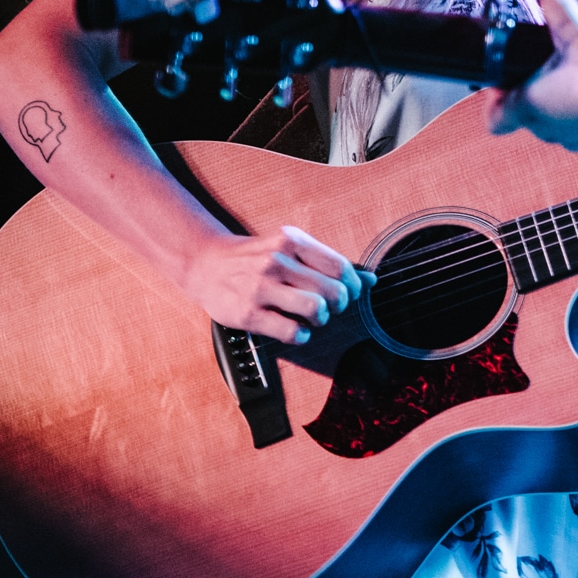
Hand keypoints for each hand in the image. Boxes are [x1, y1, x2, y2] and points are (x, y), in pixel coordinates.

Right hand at [182, 224, 375, 341]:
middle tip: (330, 307)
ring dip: (320, 319)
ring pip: (315, 309)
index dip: (352, 285)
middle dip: (339, 305)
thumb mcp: (288, 247)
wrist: (206, 263)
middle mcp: (277, 261)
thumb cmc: (253, 257)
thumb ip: (326, 262)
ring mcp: (262, 287)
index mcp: (291, 241)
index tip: (349, 292)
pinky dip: (300, 336)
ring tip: (312, 318)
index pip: (339, 266)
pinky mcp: (249, 313)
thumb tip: (371, 280)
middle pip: (332, 290)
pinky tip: (295, 330)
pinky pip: (290, 331)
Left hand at [492, 0, 577, 148]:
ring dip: (567, 87)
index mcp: (533, 107)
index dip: (493, 99)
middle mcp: (551, 129)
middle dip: (539, 81)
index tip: (500, 80)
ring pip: (561, 111)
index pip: (495, 118)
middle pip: (530, 110)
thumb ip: (560, 13)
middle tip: (551, 57)